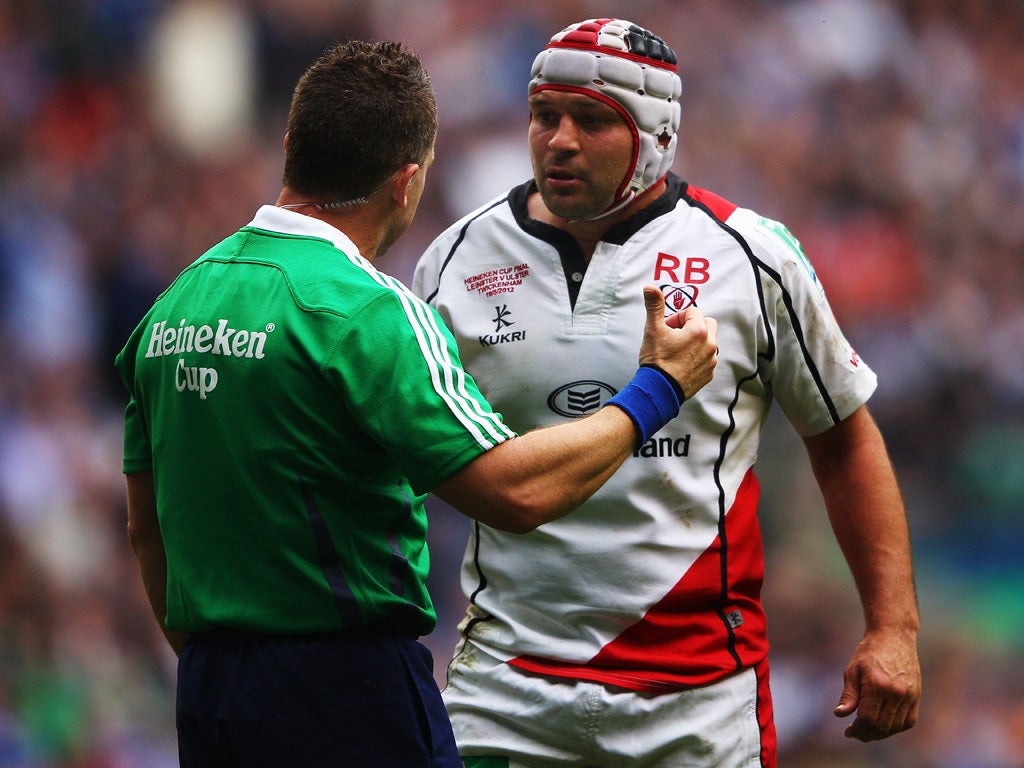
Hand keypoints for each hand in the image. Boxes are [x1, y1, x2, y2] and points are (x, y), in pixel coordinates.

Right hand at [638, 285, 717, 399]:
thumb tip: (650, 288)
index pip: (693, 312)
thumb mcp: (653, 330)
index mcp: (699, 331)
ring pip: (708, 342)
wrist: (658, 390)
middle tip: (675, 336)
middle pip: (707, 324)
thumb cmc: (656, 360)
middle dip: (692, 326)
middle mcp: (710, 345)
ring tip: (676, 351)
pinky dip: (696, 358)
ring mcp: (710, 361)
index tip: (667, 328)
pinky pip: (706, 359)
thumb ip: (654, 306)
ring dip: (695, 342)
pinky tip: (680, 363)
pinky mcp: (708, 374)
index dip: (677, 318)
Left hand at [834, 629, 920, 740]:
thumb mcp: (853, 669)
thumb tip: (839, 714)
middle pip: (882, 726)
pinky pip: (908, 721)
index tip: (848, 731)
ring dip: (881, 734)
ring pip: (896, 727)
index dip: (857, 729)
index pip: (867, 718)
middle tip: (855, 733)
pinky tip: (884, 725)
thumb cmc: (869, 651)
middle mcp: (896, 692)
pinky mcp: (917, 696)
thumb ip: (849, 694)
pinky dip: (896, 728)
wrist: (894, 635)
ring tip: (867, 731)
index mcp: (877, 685)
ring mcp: (909, 695)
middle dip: (867, 734)